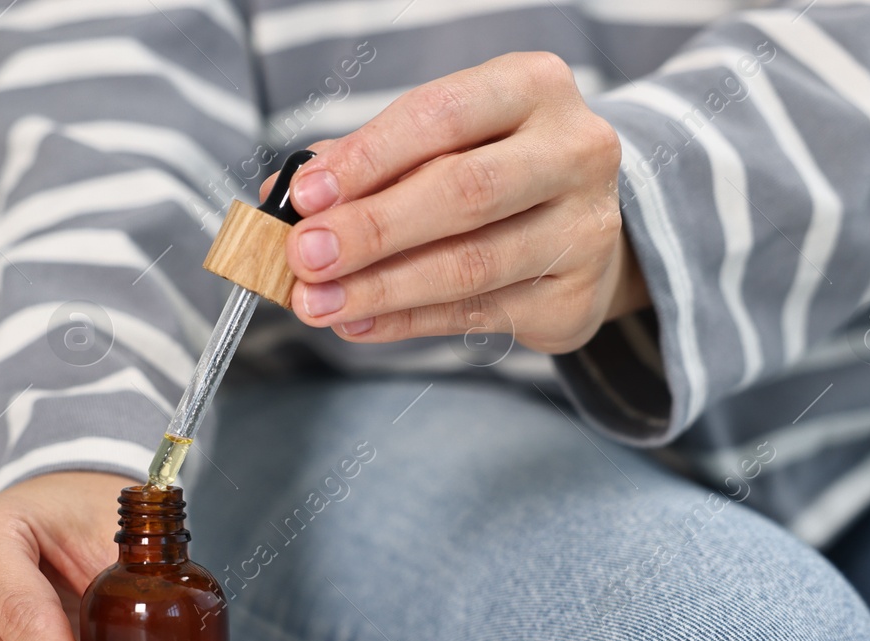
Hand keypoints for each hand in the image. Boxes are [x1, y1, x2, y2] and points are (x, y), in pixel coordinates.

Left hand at [272, 52, 647, 353]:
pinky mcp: (574, 297)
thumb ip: (369, 161)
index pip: (442, 116)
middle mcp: (574, 151)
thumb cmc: (495, 169)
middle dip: (372, 229)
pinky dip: (406, 322)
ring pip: (470, 265)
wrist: (583, 228)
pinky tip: (357, 322)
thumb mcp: (443, 141)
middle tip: (306, 255)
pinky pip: (476, 314)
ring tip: (318, 302)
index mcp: (533, 88)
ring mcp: (583, 229)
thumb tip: (286, 195)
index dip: (368, 157)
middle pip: (464, 192)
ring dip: (381, 288)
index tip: (304, 194)